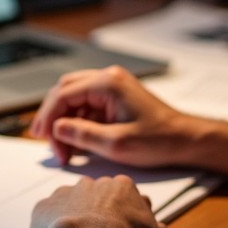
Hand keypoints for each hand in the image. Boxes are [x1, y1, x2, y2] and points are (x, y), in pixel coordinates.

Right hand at [29, 65, 197, 168]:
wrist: (186, 139)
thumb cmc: (159, 140)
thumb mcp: (116, 144)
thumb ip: (83, 135)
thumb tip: (57, 129)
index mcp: (108, 84)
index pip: (64, 94)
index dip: (48, 116)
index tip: (41, 138)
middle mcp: (108, 79)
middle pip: (65, 91)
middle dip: (53, 117)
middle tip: (46, 142)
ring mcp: (113, 86)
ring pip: (75, 98)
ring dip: (64, 121)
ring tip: (63, 149)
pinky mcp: (116, 98)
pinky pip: (88, 105)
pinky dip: (78, 122)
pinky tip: (76, 143)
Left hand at [30, 175, 168, 227]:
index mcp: (121, 186)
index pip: (125, 196)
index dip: (124, 215)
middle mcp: (92, 183)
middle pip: (96, 197)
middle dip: (98, 214)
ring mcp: (65, 192)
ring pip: (70, 204)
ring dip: (73, 218)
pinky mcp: (43, 206)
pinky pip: (47, 215)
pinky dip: (50, 227)